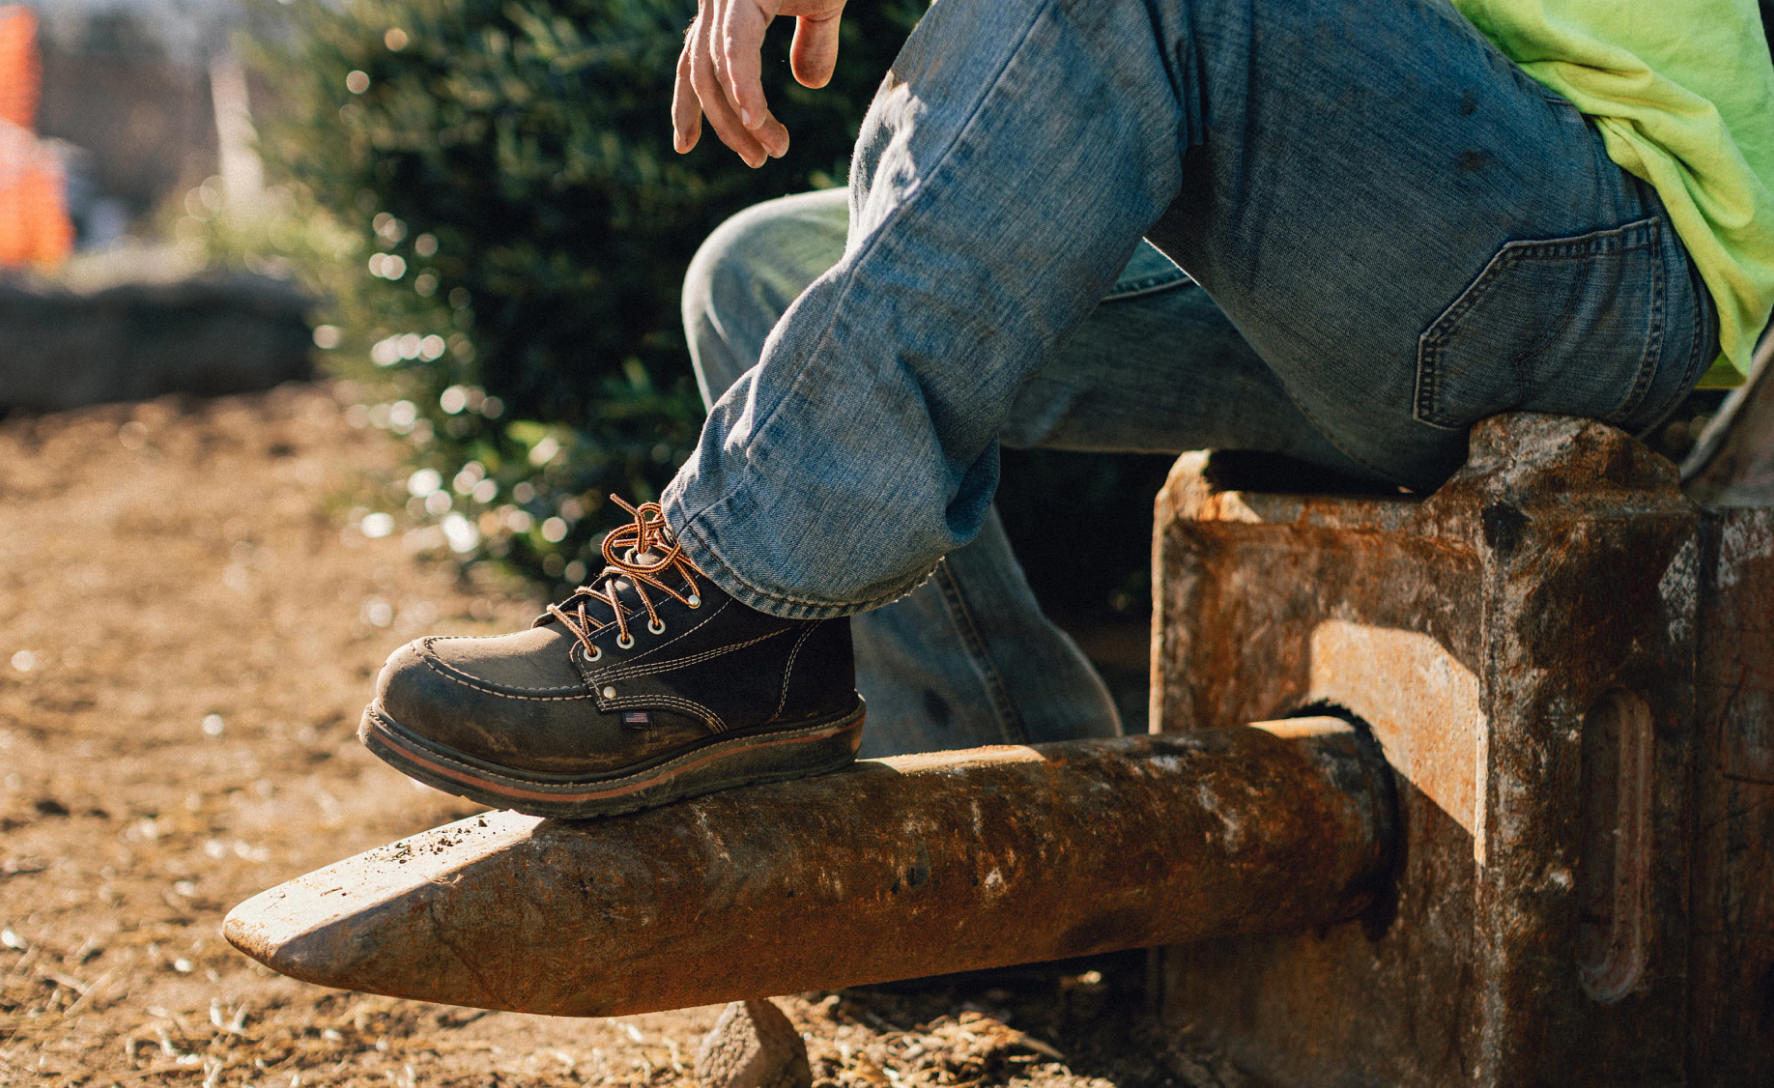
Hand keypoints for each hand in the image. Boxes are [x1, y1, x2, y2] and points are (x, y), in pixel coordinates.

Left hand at [672, 0, 848, 166]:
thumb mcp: (823, 4)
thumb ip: (815, 42)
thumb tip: (811, 84)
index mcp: (727, 4)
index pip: (697, 61)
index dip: (687, 105)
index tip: (684, 145)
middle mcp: (717, 1)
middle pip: (704, 76)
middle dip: (726, 125)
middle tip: (755, 160)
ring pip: (717, 71)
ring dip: (739, 119)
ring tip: (770, 152)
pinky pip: (735, 46)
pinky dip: (743, 86)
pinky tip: (754, 120)